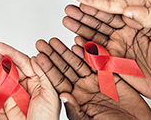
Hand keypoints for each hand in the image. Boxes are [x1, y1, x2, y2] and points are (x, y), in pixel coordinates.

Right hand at [0, 40, 59, 119]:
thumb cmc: (48, 118)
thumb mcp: (50, 95)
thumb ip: (43, 75)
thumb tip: (35, 58)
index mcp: (38, 78)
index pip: (23, 61)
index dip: (11, 53)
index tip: (0, 46)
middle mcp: (26, 82)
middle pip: (10, 64)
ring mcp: (16, 89)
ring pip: (3, 72)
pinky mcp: (7, 98)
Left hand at [35, 38, 150, 119]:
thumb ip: (75, 110)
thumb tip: (63, 96)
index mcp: (77, 98)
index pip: (59, 80)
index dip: (48, 68)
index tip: (38, 56)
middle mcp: (86, 87)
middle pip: (67, 67)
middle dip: (54, 55)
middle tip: (43, 43)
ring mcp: (98, 80)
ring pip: (80, 61)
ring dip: (68, 50)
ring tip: (56, 40)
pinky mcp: (113, 75)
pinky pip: (99, 60)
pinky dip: (91, 51)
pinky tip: (80, 42)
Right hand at [62, 4, 150, 102]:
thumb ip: (145, 23)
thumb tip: (128, 12)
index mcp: (133, 25)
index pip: (112, 12)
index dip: (98, 5)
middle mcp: (122, 35)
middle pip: (98, 22)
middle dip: (83, 15)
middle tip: (69, 7)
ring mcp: (115, 48)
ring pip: (94, 36)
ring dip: (79, 29)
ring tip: (66, 20)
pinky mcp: (112, 64)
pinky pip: (95, 55)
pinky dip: (84, 49)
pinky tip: (74, 42)